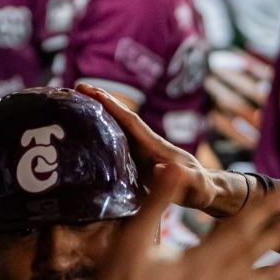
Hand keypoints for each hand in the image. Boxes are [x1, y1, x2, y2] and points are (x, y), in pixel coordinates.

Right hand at [76, 83, 225, 214]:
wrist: (206, 191)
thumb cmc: (202, 190)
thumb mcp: (197, 186)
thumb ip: (185, 179)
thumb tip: (162, 168)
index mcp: (156, 147)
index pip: (131, 122)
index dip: (112, 106)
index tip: (91, 90)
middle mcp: (147, 145)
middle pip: (120, 119)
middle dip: (100, 102)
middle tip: (75, 88)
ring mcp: (142, 152)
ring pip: (116, 130)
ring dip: (98, 116)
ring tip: (74, 105)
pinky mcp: (139, 163)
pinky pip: (117, 145)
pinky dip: (102, 135)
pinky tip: (86, 135)